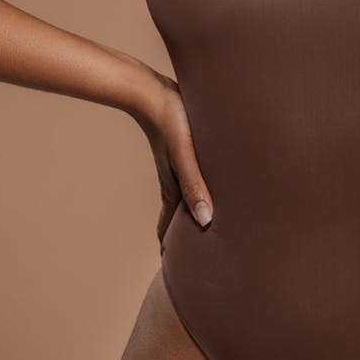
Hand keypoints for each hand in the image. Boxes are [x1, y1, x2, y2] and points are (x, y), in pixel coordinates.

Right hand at [130, 69, 213, 251]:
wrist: (152, 90)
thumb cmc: (172, 120)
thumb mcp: (185, 155)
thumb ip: (195, 185)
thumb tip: (206, 222)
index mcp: (173, 187)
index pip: (169, 227)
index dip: (172, 248)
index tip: (175, 270)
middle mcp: (174, 180)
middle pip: (178, 216)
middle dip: (184, 236)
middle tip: (193, 258)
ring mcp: (178, 166)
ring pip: (185, 197)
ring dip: (192, 213)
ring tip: (204, 226)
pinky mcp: (184, 150)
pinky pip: (191, 178)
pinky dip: (197, 191)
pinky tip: (208, 185)